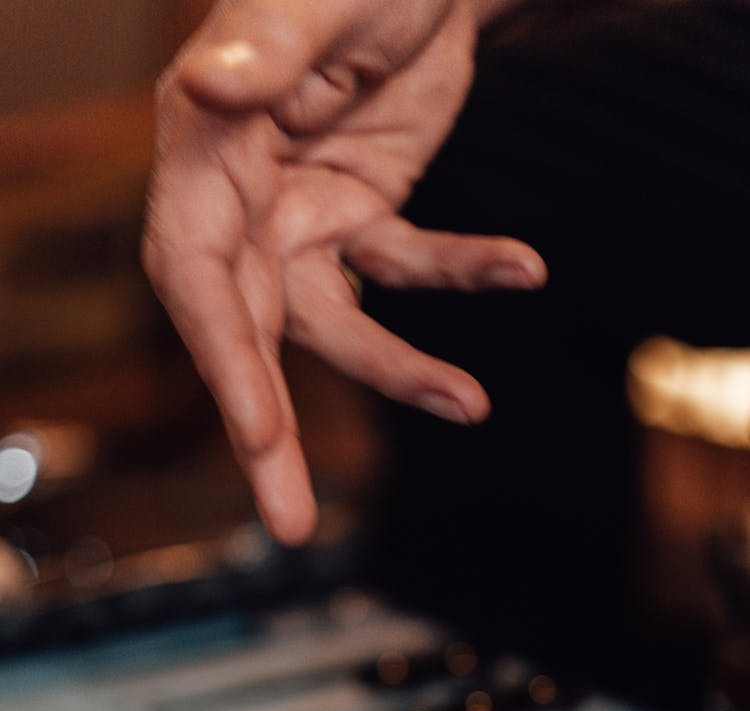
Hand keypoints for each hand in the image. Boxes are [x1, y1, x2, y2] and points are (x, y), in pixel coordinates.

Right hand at [143, 0, 545, 544]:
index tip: (260, 436)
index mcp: (206, 148)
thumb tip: (209, 89)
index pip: (196, 273)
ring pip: (334, 325)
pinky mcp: (360, 217)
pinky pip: (407, 265)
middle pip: (247, 331)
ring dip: (399, 371)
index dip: (224, 358)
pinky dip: (463, 271)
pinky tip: (521, 267)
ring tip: (469, 403)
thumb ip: (264, 46)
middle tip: (289, 526)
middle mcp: (241, 198)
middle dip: (268, 432)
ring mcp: (300, 215)